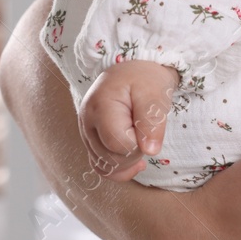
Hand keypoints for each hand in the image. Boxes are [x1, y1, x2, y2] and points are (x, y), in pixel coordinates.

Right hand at [78, 60, 178, 181]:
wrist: (133, 71)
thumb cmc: (144, 79)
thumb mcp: (154, 94)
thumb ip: (152, 121)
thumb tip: (149, 150)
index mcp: (100, 106)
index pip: (119, 145)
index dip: (139, 143)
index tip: (147, 126)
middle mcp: (87, 122)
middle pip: (111, 158)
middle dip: (135, 152)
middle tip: (145, 130)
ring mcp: (86, 132)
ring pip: (106, 165)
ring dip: (128, 160)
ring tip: (140, 139)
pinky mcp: (91, 140)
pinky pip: (100, 166)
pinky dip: (118, 169)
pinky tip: (135, 162)